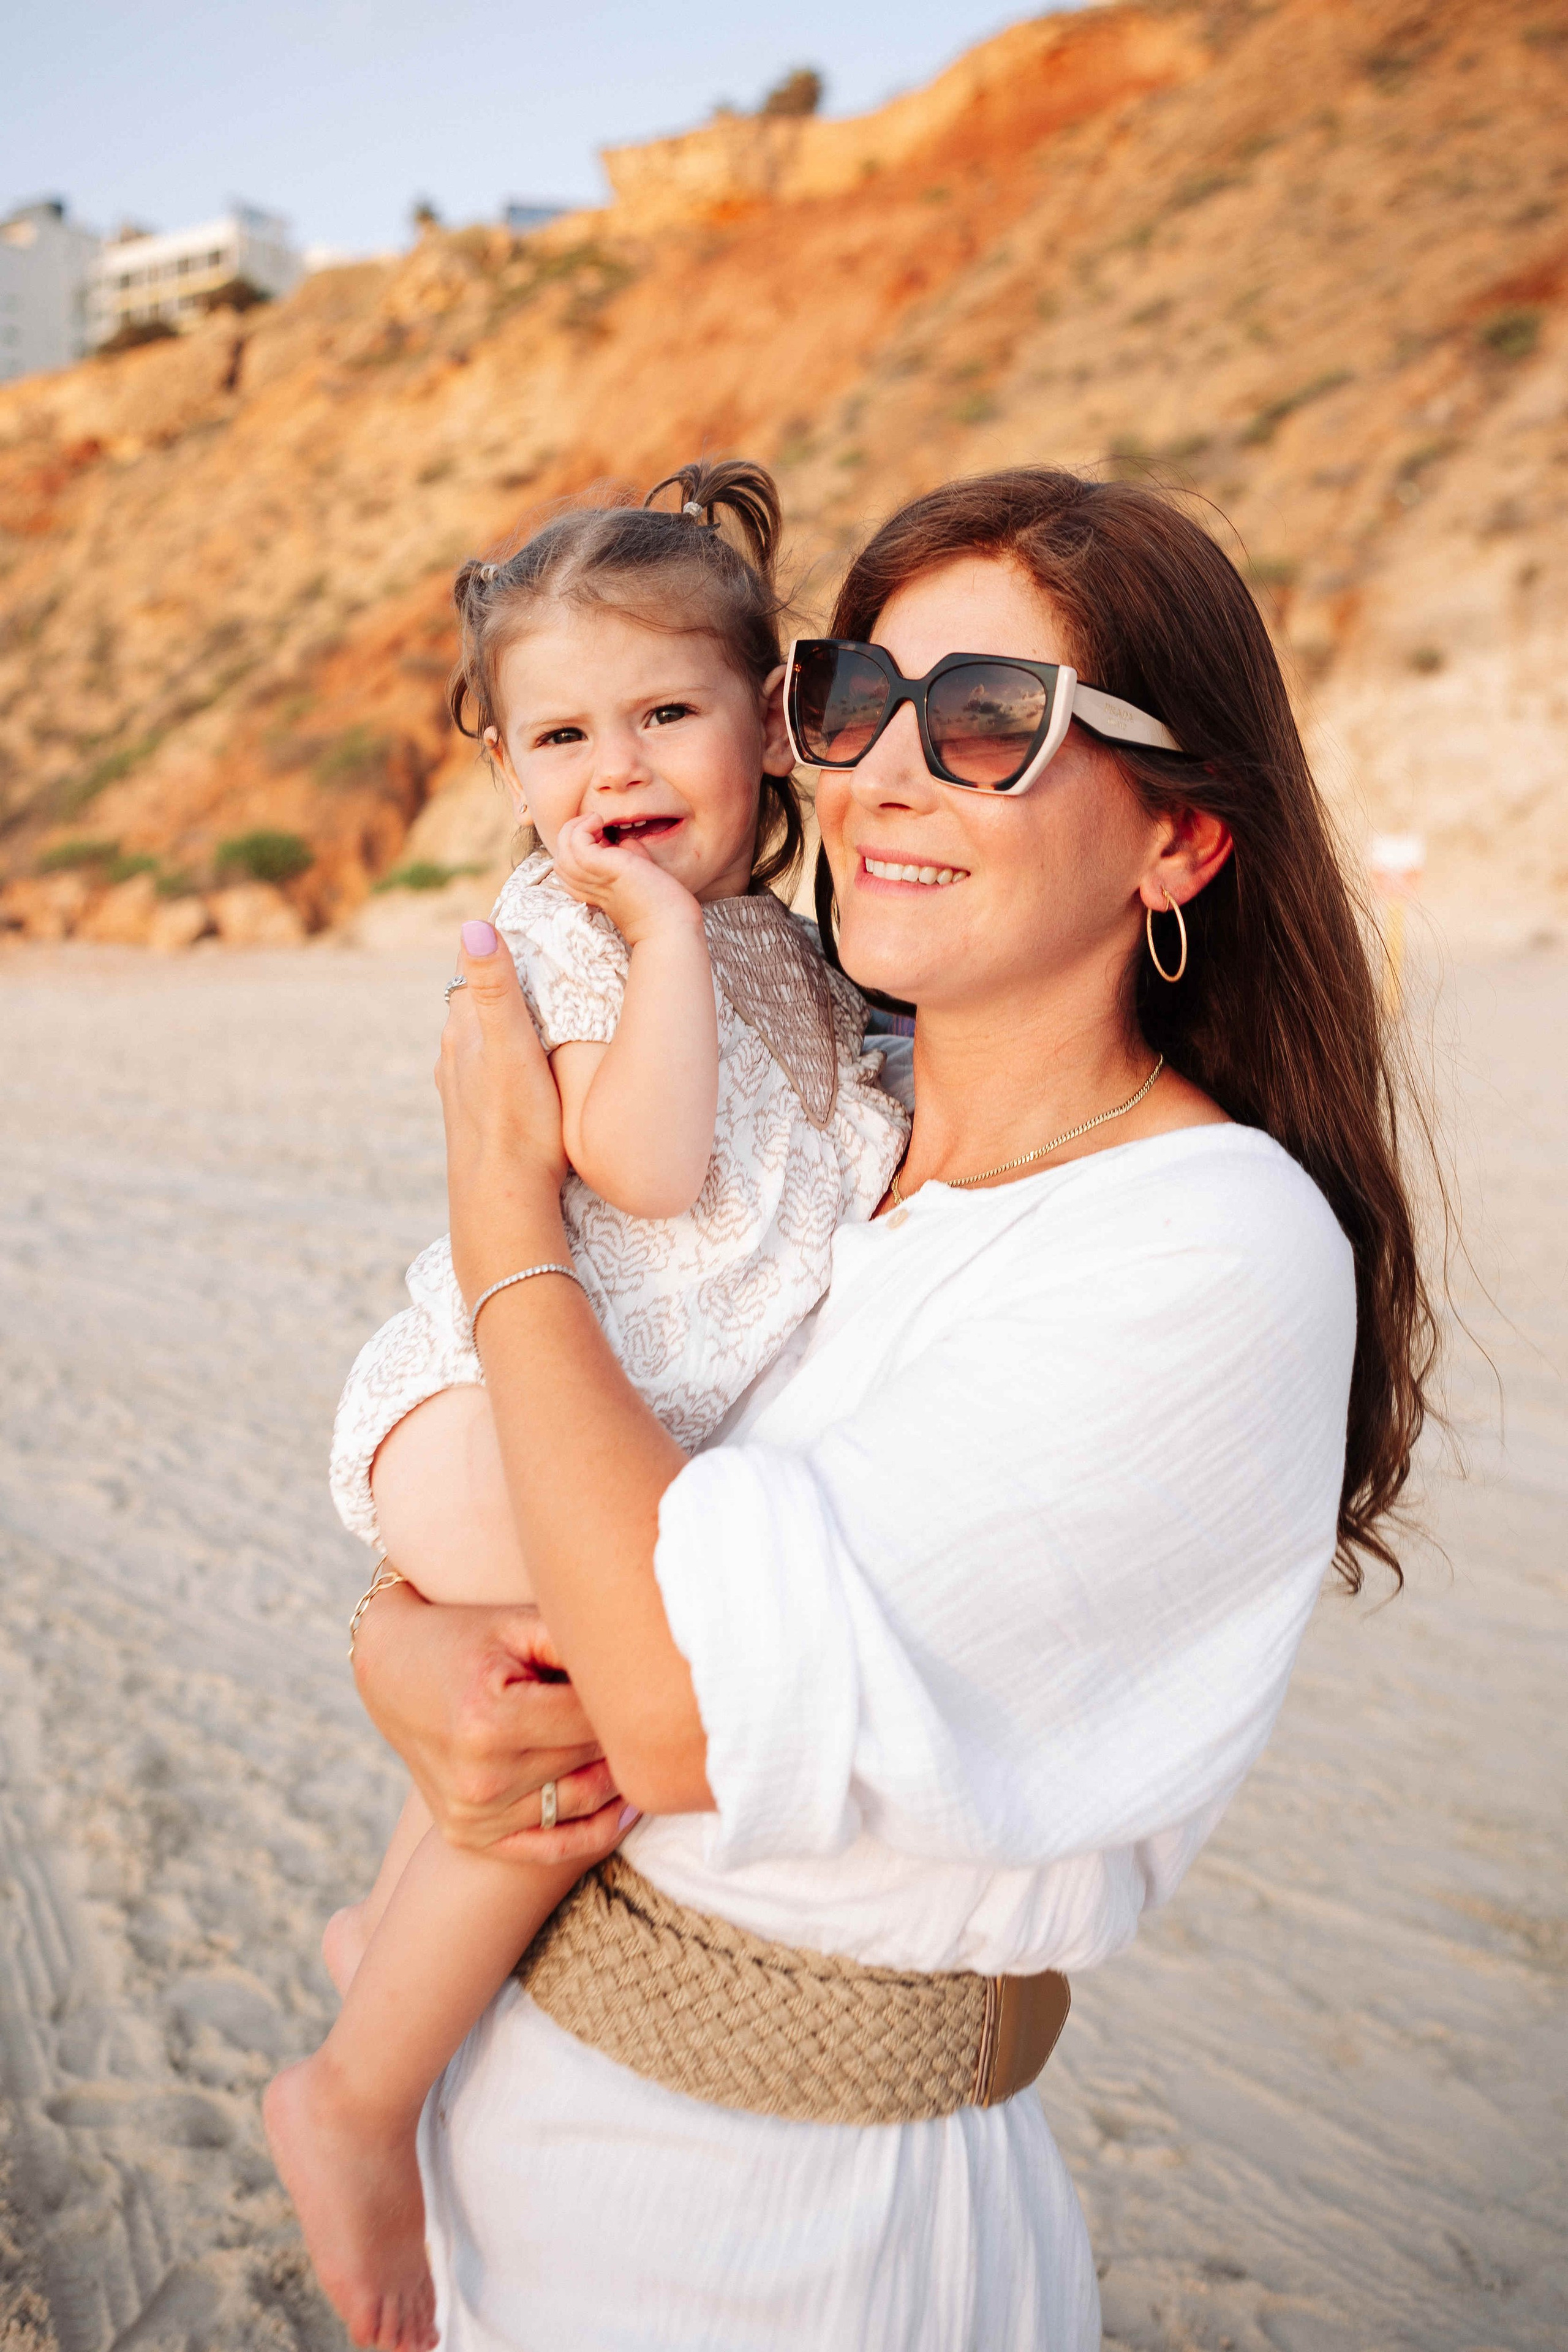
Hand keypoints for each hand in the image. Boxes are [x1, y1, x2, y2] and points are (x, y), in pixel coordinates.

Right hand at [351, 1583, 636, 1863]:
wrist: (391, 1668)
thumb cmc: (465, 1636)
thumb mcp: (516, 1623)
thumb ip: (576, 1642)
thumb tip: (643, 1666)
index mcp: (490, 1720)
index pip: (593, 1720)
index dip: (624, 1700)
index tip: (647, 1684)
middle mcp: (479, 1777)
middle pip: (589, 1760)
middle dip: (622, 1733)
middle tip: (650, 1710)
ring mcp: (471, 1814)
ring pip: (580, 1802)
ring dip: (617, 1777)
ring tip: (644, 1749)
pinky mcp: (467, 1834)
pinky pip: (550, 1847)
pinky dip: (595, 1830)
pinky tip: (626, 1807)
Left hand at [439, 919, 570, 1306]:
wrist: (503, 1204)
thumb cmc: (518, 1126)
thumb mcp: (511, 1048)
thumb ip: (493, 987)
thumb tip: (472, 924)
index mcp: (463, 1029)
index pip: (470, 963)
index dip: (495, 934)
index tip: (524, 907)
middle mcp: (453, 1053)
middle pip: (473, 996)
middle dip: (500, 970)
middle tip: (541, 943)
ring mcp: (460, 1086)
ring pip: (478, 1032)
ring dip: (501, 1012)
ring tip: (537, 995)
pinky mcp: (475, 1114)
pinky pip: (487, 1064)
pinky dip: (504, 1047)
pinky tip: (524, 1057)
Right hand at [553, 814, 703, 948]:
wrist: (673, 930)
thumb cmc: (664, 908)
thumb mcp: (641, 875)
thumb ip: (631, 857)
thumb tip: (625, 841)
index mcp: (597, 894)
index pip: (569, 872)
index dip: (577, 850)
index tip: (601, 838)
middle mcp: (591, 888)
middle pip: (560, 861)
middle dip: (570, 836)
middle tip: (594, 826)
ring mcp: (596, 879)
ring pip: (563, 851)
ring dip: (574, 828)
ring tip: (596, 821)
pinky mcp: (605, 870)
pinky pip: (577, 844)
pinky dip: (583, 828)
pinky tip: (600, 822)